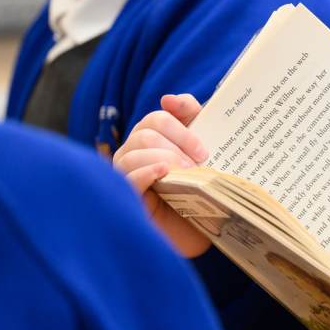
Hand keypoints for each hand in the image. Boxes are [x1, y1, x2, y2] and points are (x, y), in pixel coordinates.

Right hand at [113, 94, 211, 257]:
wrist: (202, 231)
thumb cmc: (201, 189)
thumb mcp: (203, 151)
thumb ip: (194, 119)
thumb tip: (170, 98)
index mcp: (151, 139)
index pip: (157, 118)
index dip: (181, 128)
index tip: (204, 149)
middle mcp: (133, 153)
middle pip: (146, 133)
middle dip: (177, 144)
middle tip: (201, 163)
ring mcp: (125, 175)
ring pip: (134, 153)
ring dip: (165, 158)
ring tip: (189, 172)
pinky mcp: (125, 198)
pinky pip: (128, 178)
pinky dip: (146, 172)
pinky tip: (164, 173)